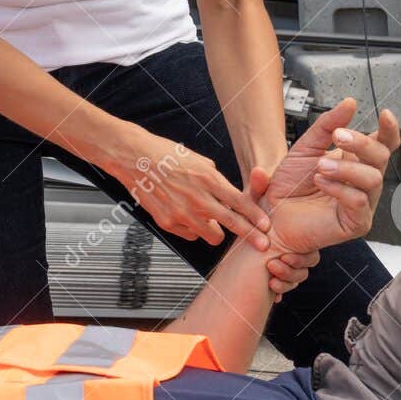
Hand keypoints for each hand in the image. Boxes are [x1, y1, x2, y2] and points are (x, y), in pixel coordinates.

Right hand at [115, 134, 271, 248]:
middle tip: (262, 245)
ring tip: (212, 223)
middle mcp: (198, 198)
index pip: (240, 203)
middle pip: (233, 224)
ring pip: (212, 236)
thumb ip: (215, 179)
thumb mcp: (198, 160)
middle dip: (251, 236)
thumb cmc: (163, 154)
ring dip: (216, 232)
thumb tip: (226, 192)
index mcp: (208, 179)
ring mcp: (182, 213)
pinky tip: (188, 218)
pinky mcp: (168, 222)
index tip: (266, 226)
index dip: (256, 217)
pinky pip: (190, 236)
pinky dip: (193, 230)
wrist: (133, 157)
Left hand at [245, 165, 315, 300]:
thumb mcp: (257, 194)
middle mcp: (301, 242)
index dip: (302, 255)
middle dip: (293, 269)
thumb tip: (258, 172)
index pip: (311, 246)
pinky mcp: (283, 267)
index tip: (282, 256)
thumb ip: (258, 185)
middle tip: (277, 262)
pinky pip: (289, 282)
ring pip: (299, 275)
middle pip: (308, 262)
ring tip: (270, 269)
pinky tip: (271, 283)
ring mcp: (292, 255)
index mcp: (304, 225)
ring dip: (287, 277)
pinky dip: (281, 285)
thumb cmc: (258, 201)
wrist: (247, 213)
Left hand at [263, 108, 396, 258]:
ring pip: (373, 179)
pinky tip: (322, 182)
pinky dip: (340, 189)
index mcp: (355, 160)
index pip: (383, 144)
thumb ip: (327, 125)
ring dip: (347, 168)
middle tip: (338, 136)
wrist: (272, 214)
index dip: (389, 130)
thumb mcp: (305, 147)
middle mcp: (362, 180)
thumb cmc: (290, 185)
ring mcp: (363, 201)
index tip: (385, 114)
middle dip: (361, 143)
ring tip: (320, 166)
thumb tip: (350, 103)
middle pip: (381, 156)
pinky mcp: (356, 222)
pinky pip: (359, 201)